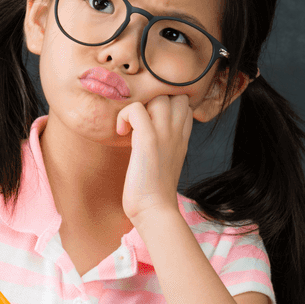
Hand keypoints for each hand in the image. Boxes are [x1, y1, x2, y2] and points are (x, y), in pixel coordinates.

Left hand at [116, 94, 192, 224]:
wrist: (155, 211)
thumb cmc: (153, 190)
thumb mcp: (165, 160)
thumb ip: (164, 142)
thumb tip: (144, 129)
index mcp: (182, 137)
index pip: (183, 102)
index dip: (165, 102)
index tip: (148, 118)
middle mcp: (177, 132)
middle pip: (174, 93)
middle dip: (153, 98)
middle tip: (137, 119)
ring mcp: (165, 134)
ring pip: (158, 96)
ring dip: (138, 105)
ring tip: (128, 126)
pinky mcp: (148, 140)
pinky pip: (136, 109)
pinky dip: (124, 116)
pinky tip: (121, 133)